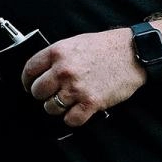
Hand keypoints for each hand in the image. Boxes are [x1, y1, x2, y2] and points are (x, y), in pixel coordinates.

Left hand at [22, 28, 144, 126]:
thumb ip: (58, 56)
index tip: (29, 86)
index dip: (27, 81)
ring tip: (69, 101)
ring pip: (50, 108)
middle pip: (37, 92)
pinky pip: (70, 120)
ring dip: (57, 108)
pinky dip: (73, 118)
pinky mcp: (90, 103)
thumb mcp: (77, 42)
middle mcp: (64, 70)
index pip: (29, 70)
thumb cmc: (107, 47)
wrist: (134, 53)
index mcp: (58, 52)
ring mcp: (76, 87)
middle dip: (43, 95)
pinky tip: (79, 110)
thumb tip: (42, 71)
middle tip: (53, 94)